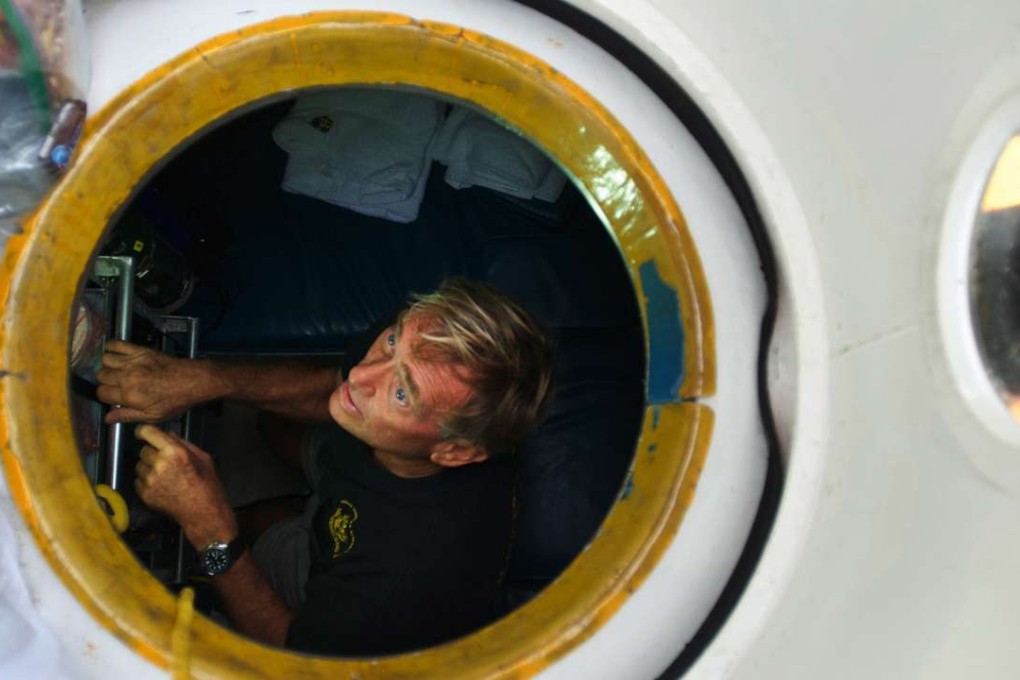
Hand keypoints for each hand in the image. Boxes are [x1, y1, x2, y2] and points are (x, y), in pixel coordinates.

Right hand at [97, 341, 219, 423]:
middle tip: (115, 384)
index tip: (112, 396)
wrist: (193, 381)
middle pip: (100, 375)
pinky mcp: (141, 350)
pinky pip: (117, 344)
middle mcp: (127, 376)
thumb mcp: (152, 416)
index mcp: (129, 394)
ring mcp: (133, 361)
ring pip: (105, 360)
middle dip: (105, 381)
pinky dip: (112, 347)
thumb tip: (107, 419)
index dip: (104, 396)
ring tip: (116, 371)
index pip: (101, 393)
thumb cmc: (175, 401)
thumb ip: (127, 416)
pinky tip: (115, 354)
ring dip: (108, 366)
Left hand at [134, 425, 236, 548]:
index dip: (144, 431)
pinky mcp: (145, 494)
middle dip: (151, 452)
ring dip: (147, 467)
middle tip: (164, 460)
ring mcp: (151, 481)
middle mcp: (160, 464)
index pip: (148, 432)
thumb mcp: (204, 458)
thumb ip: (184, 444)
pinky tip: (161, 485)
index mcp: (175, 452)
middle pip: (143, 450)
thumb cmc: (207, 486)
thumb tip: (169, 435)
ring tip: (163, 475)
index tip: (143, 433)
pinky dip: (145, 481)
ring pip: (139, 466)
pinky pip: (138, 481)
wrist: (204, 513)